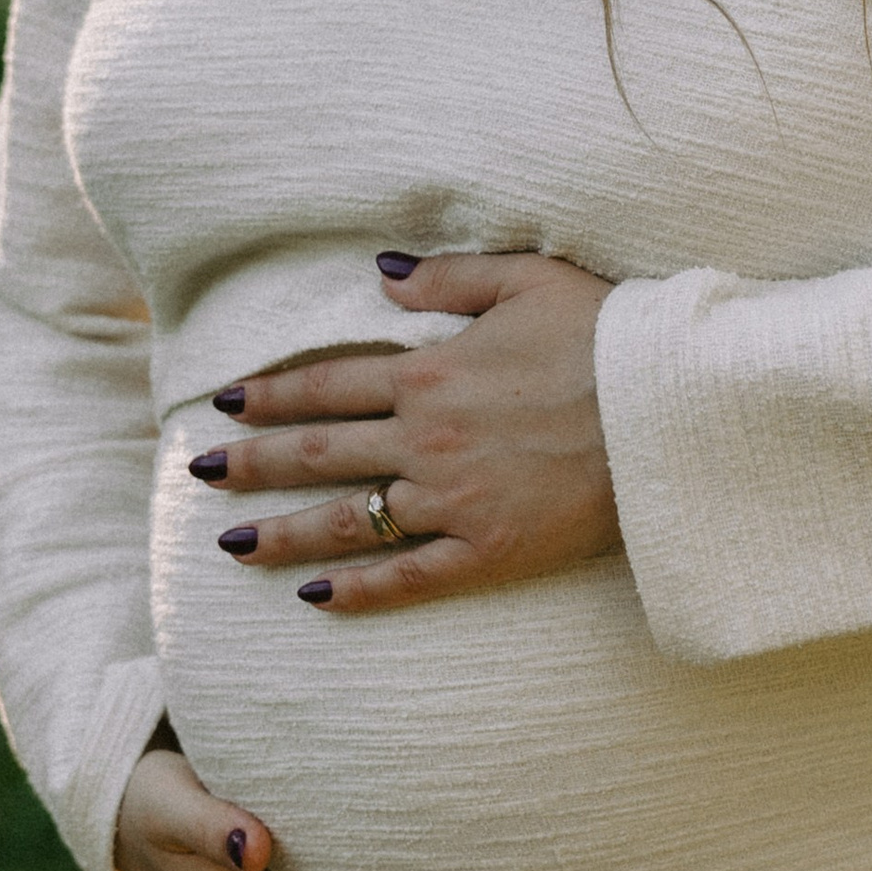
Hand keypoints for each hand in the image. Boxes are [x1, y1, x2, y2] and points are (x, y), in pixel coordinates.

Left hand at [188, 249, 618, 612]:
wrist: (672, 414)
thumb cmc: (608, 337)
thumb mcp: (528, 279)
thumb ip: (447, 276)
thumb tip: (380, 271)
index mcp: (431, 373)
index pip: (326, 385)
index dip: (271, 395)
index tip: (225, 402)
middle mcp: (427, 440)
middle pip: (319, 454)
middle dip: (252, 463)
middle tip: (199, 473)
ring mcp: (454, 502)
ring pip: (347, 521)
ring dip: (281, 532)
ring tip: (229, 546)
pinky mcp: (490, 553)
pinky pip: (408, 577)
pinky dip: (358, 590)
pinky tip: (315, 599)